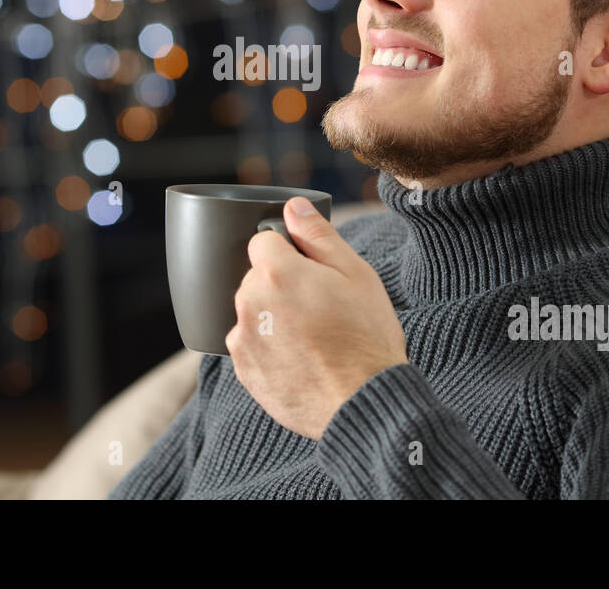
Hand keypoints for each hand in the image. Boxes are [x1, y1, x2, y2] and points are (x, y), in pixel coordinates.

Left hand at [226, 196, 408, 439]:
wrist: (363, 402)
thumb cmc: (365, 337)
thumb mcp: (354, 273)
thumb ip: (317, 235)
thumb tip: (294, 207)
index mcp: (276, 272)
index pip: (263, 241)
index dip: (289, 252)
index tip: (311, 272)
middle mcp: (250, 302)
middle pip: (257, 277)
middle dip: (281, 285)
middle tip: (319, 307)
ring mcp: (243, 339)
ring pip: (252, 311)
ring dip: (272, 317)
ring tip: (312, 337)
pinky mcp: (244, 370)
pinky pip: (251, 344)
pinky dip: (269, 347)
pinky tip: (300, 357)